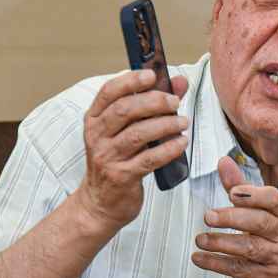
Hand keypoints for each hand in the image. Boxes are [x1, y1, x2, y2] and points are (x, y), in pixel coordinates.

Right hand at [76, 69, 188, 231]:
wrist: (100, 203)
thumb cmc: (118, 159)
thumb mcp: (126, 130)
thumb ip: (153, 104)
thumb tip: (179, 82)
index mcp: (95, 119)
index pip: (109, 92)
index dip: (131, 80)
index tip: (152, 74)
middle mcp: (97, 136)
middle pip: (125, 110)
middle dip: (154, 102)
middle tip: (174, 102)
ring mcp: (107, 157)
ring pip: (138, 134)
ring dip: (165, 125)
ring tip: (182, 121)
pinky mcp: (122, 176)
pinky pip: (149, 159)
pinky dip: (169, 149)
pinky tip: (181, 142)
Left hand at [192, 156, 277, 277]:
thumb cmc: (276, 242)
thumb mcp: (265, 213)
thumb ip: (241, 188)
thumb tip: (223, 162)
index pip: (274, 199)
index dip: (253, 195)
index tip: (232, 192)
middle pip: (260, 222)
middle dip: (232, 218)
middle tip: (209, 216)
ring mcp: (276, 257)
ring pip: (249, 248)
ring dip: (221, 243)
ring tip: (201, 239)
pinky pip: (238, 269)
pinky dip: (216, 263)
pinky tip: (199, 257)